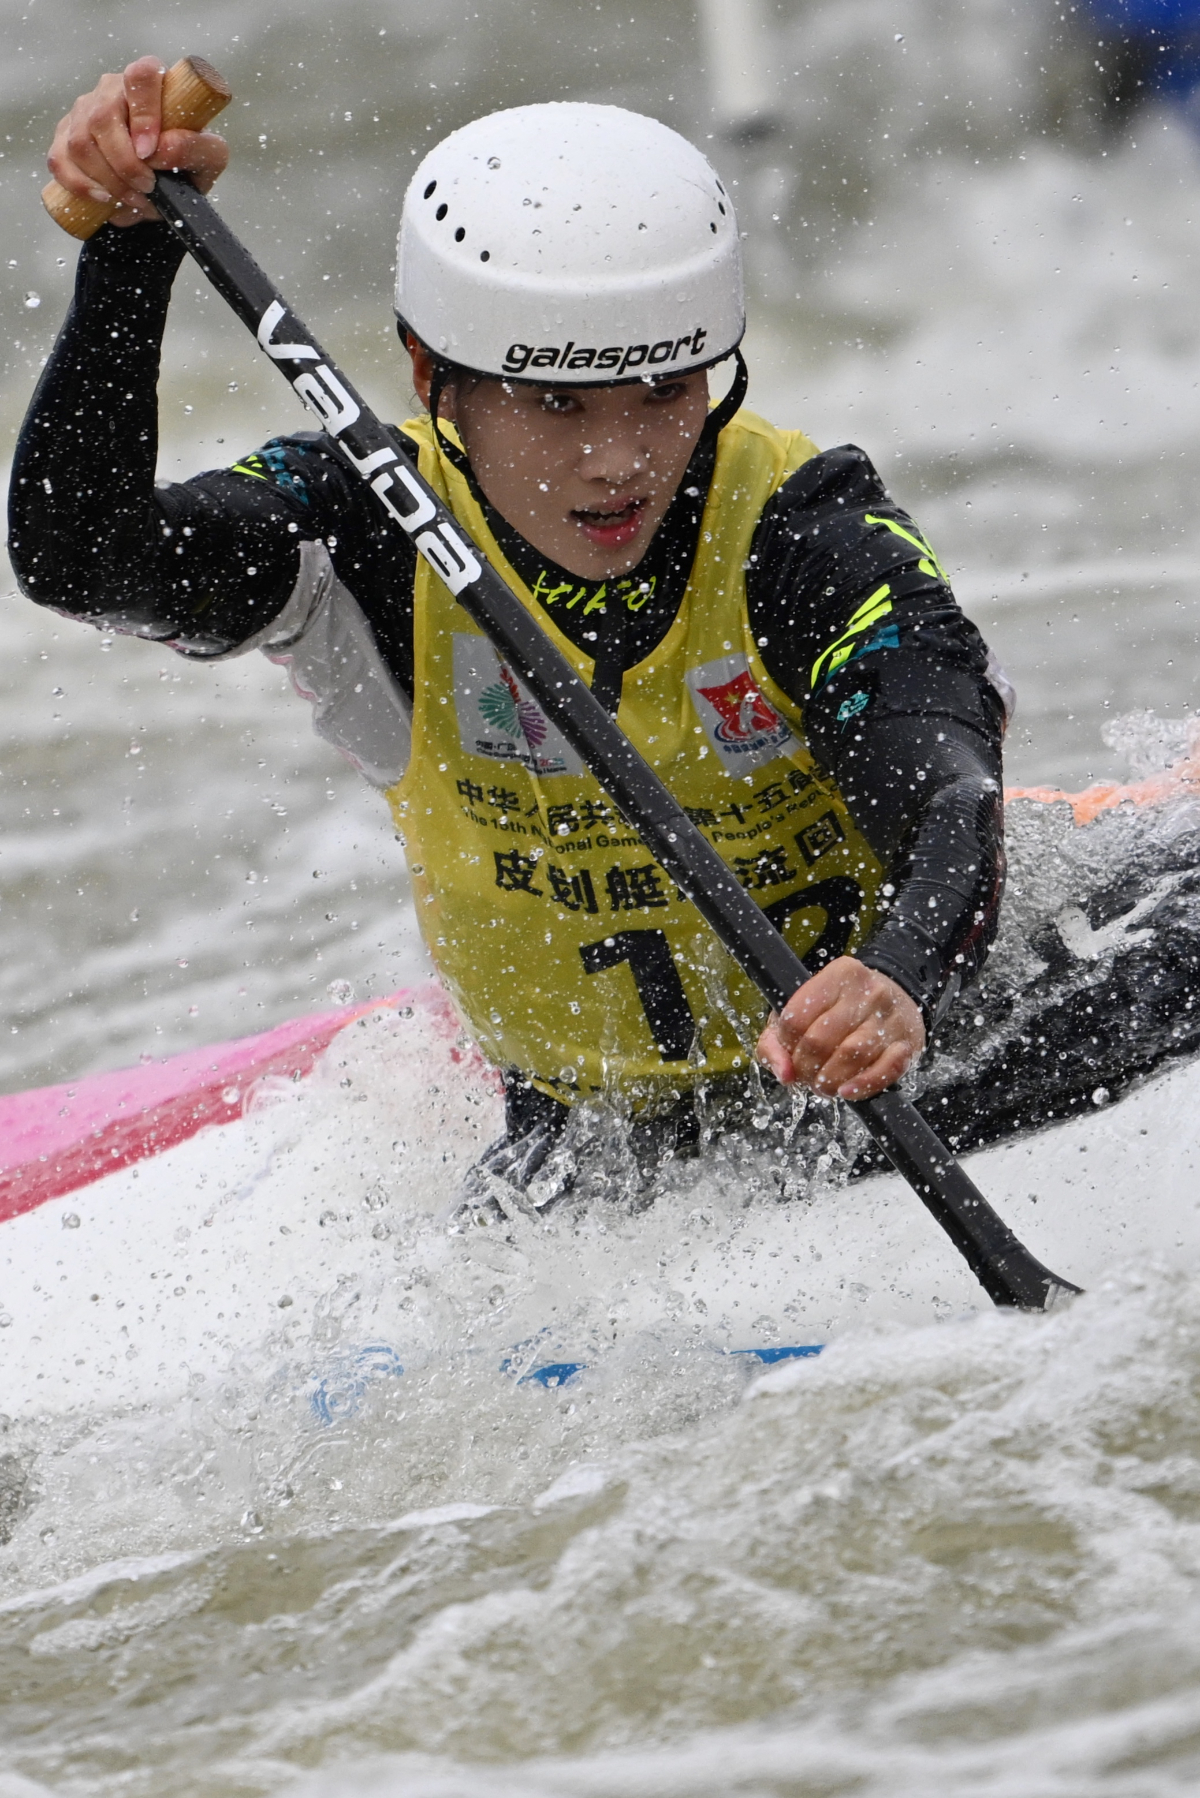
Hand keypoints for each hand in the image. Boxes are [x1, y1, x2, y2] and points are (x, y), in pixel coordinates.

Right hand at [47, 55, 227, 226]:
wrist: (163, 186)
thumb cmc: (187, 162)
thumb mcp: (209, 159)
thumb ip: (197, 149)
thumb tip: (163, 150)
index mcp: (149, 82)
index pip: (141, 76)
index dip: (143, 113)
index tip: (150, 152)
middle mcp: (111, 90)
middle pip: (103, 116)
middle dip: (125, 163)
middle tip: (148, 188)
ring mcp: (83, 111)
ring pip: (81, 142)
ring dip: (108, 179)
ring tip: (134, 199)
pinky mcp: (64, 138)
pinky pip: (60, 160)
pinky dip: (81, 186)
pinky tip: (104, 200)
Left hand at [756, 956, 924, 1101]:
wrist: (898, 1000)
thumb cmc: (840, 1009)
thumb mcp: (804, 1009)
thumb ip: (776, 1042)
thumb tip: (784, 1074)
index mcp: (838, 975)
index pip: (795, 1018)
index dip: (786, 1044)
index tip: (791, 1051)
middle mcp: (867, 992)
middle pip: (819, 1041)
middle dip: (805, 1068)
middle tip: (806, 1075)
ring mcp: (890, 1019)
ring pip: (850, 1056)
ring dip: (829, 1081)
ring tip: (823, 1085)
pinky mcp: (907, 1045)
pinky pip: (883, 1071)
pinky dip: (861, 1086)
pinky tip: (846, 1092)